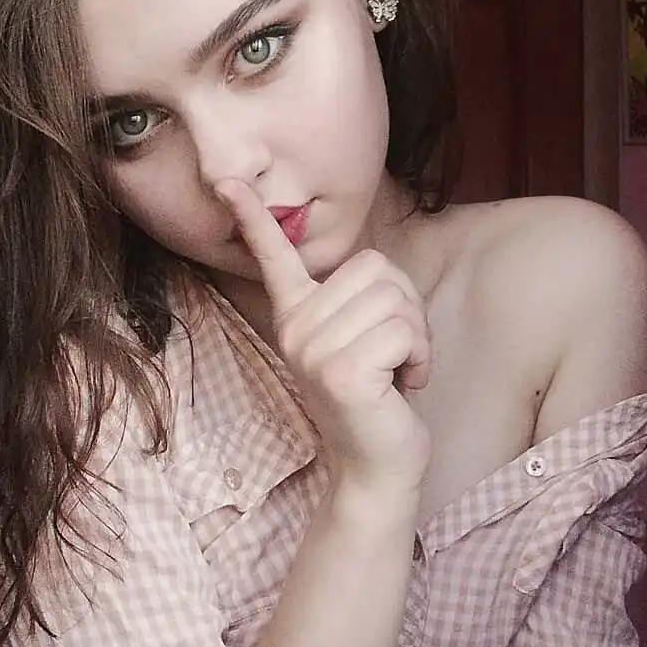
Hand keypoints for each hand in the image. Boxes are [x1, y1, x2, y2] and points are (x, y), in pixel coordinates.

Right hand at [215, 180, 431, 494]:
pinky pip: (403, 331)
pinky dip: (420, 357)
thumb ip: (356, 301)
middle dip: (406, 308)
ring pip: (395, 299)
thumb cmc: (377, 396)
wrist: (377, 465)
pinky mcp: (342, 372)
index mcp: (297, 315)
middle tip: (395, 351)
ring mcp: (314, 350)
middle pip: (377, 269)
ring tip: (398, 369)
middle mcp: (296, 328)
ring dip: (416, 336)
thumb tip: (373, 270)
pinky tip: (404, 385)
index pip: (273, 257)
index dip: (253, 217)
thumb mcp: (358, 338)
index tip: (226, 181)